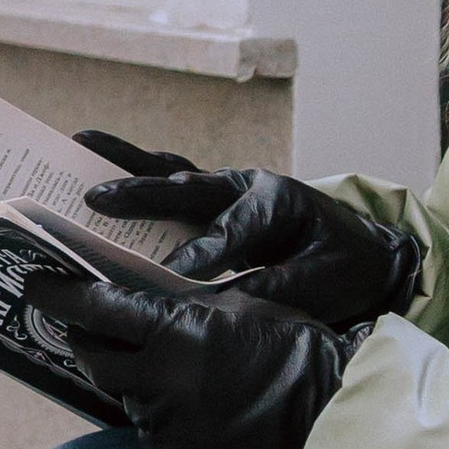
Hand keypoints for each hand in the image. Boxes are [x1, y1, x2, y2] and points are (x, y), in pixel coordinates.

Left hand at [33, 271, 352, 448]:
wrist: (326, 414)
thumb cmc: (289, 347)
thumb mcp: (234, 306)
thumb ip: (178, 307)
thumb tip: (130, 303)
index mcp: (174, 330)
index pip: (95, 308)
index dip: (57, 296)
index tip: (33, 285)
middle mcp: (159, 378)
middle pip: (93, 357)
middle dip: (85, 340)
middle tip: (88, 329)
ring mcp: (163, 422)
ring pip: (124, 395)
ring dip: (135, 382)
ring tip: (175, 374)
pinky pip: (147, 431)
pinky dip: (160, 417)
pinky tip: (194, 409)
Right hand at [78, 136, 420, 328]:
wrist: (370, 252)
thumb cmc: (348, 268)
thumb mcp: (324, 284)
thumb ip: (273, 290)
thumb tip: (219, 305)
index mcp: (278, 201)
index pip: (231, 230)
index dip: (202, 253)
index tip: (171, 275)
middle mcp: (247, 185)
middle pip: (188, 187)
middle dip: (140, 194)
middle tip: (95, 198)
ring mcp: (228, 189)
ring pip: (172, 173)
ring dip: (125, 162)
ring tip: (79, 143)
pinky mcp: (216, 201)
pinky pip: (170, 185)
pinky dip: (134, 172)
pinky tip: (95, 166)